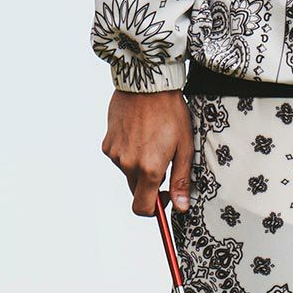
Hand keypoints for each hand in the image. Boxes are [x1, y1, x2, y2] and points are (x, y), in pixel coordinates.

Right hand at [102, 88, 193, 214]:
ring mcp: (115, 154)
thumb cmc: (171, 113)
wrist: (147, 83)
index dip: (155, 209)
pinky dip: (129, 153)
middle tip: (164, 163)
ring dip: (139, 166)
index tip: (165, 197)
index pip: (143, 208)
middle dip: (150, 185)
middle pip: (135, 191)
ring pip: (128, 173)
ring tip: (152, 141)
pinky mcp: (107, 143)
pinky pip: (119, 157)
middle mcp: (128, 165)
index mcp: (150, 169)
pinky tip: (140, 133)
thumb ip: (181, 180)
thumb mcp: (185, 147)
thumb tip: (180, 207)